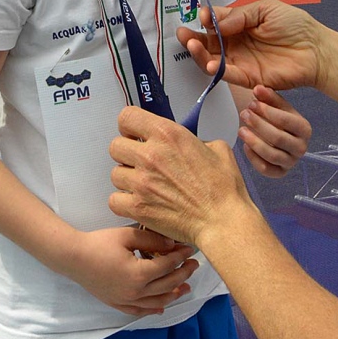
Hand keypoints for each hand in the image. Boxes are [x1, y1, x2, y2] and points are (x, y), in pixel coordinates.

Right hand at [60, 224, 197, 317]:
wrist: (73, 258)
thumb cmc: (99, 243)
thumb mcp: (127, 235)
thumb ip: (152, 240)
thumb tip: (173, 246)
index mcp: (139, 274)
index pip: (168, 266)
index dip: (181, 257)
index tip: (189, 250)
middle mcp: (135, 291)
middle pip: (167, 285)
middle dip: (183, 275)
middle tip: (193, 265)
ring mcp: (126, 300)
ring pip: (157, 302)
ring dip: (174, 295)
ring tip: (185, 288)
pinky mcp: (117, 303)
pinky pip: (139, 310)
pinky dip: (153, 309)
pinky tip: (161, 307)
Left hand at [110, 106, 253, 247]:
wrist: (223, 221)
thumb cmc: (224, 189)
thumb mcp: (217, 148)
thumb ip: (192, 140)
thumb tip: (183, 143)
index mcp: (168, 135)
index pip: (127, 117)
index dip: (129, 126)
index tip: (135, 134)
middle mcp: (151, 155)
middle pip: (116, 146)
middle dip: (127, 153)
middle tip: (141, 162)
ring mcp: (141, 182)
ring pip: (115, 174)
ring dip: (127, 179)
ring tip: (145, 186)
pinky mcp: (137, 207)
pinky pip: (114, 200)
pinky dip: (123, 202)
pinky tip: (140, 202)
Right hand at [180, 0, 323, 93]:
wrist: (315, 50)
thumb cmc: (295, 26)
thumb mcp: (266, 9)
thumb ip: (240, 15)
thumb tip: (216, 23)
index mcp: (240, 24)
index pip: (215, 22)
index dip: (205, 19)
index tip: (201, 16)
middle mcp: (236, 43)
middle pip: (208, 42)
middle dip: (193, 38)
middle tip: (183, 34)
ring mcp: (240, 61)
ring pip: (212, 59)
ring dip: (199, 54)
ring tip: (192, 45)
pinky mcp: (247, 77)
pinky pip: (227, 75)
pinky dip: (216, 70)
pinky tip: (209, 63)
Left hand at [239, 85, 312, 177]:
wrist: (277, 134)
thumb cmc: (276, 118)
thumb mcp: (275, 105)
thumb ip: (268, 96)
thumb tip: (258, 89)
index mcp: (304, 128)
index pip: (287, 120)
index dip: (267, 112)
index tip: (252, 103)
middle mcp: (301, 147)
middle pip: (278, 138)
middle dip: (258, 125)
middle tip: (244, 114)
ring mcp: (291, 161)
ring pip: (272, 155)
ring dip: (254, 142)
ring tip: (241, 130)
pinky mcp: (280, 172)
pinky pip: (266, 169)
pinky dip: (254, 158)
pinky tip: (245, 146)